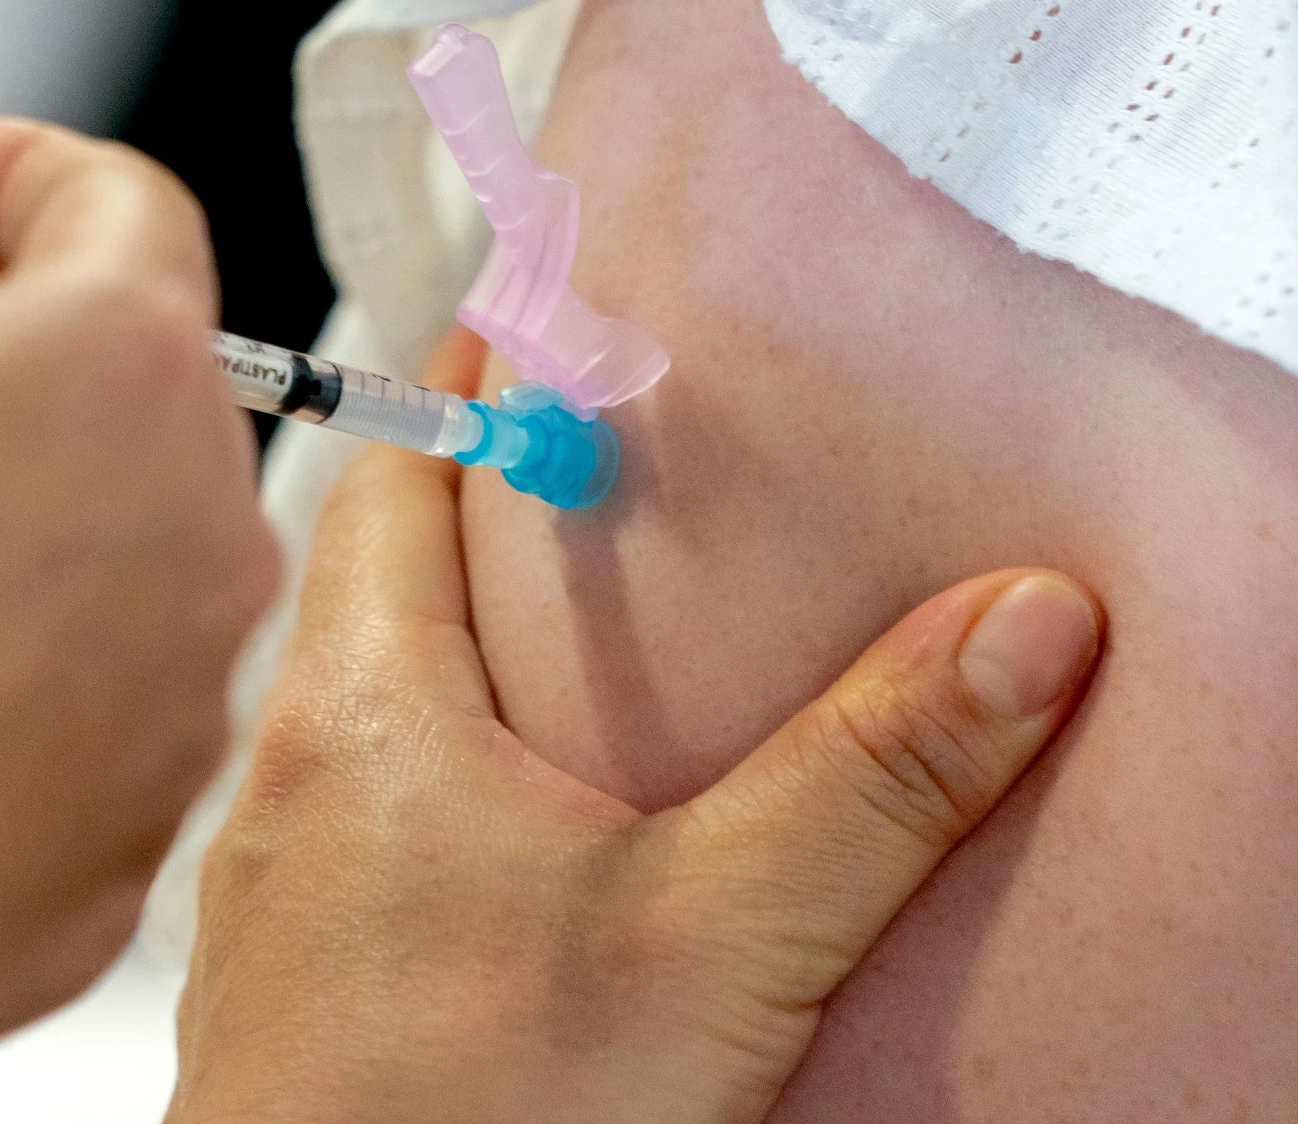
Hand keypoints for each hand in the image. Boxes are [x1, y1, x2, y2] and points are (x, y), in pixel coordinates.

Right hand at [0, 53, 277, 1119]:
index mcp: (118, 358)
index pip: (119, 196)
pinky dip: (38, 654)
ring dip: (31, 503)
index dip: (9, 173)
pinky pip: (117, 683)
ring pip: (137, 529)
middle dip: (7, 343)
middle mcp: (200, 508)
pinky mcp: (154, 797)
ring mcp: (195, 670)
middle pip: (138, 367)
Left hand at [170, 330, 1103, 1123]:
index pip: (396, 472)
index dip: (474, 384)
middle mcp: (294, 777)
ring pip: (374, 706)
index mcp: (366, 712)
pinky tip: (532, 845)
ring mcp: (280, 883)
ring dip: (470, 658)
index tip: (553, 322)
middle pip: (383, 582)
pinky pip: (368, 819)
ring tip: (594, 656)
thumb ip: (871, 779)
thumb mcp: (713, 940)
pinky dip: (450, 781)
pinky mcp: (306, 976)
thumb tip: (1017, 626)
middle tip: (613, 486)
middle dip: (491, 518)